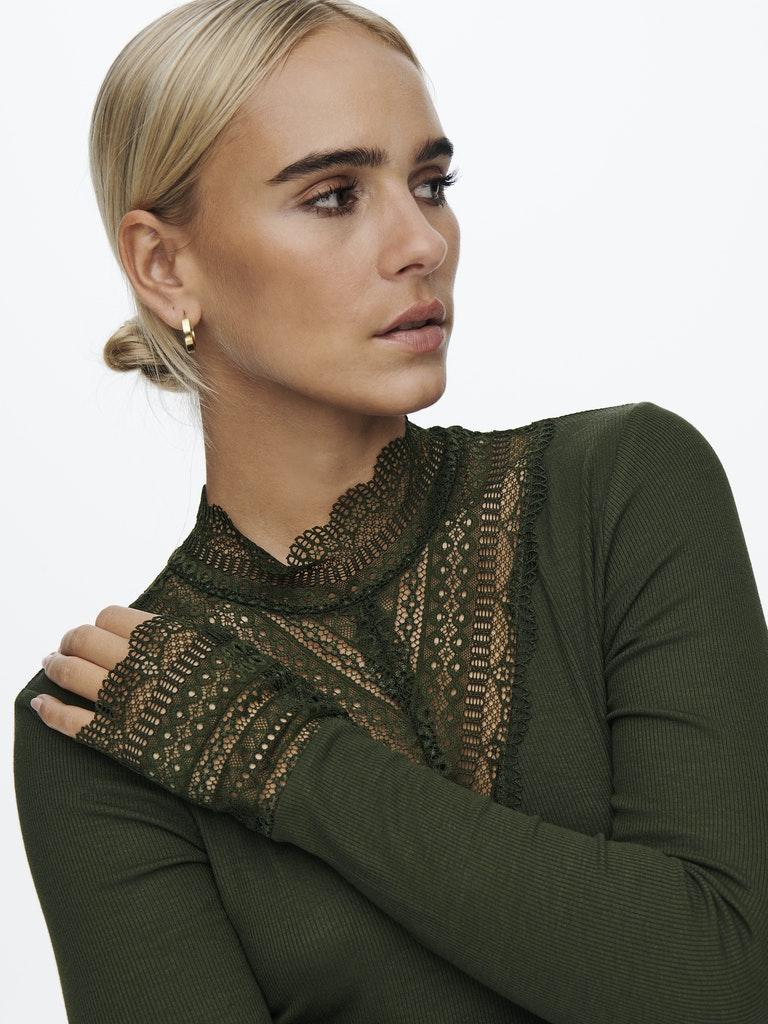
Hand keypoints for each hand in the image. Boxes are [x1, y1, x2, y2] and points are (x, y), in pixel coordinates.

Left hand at [33, 606, 353, 836]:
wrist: (272, 751)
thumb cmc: (263, 699)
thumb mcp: (233, 651)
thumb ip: (196, 639)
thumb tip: (171, 631)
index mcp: (171, 637)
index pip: (115, 616)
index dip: (103, 622)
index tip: (100, 630)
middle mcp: (143, 664)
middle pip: (87, 639)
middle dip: (73, 640)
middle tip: (68, 645)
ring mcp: (130, 704)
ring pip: (72, 674)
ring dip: (55, 665)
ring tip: (50, 663)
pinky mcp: (123, 744)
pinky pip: (72, 722)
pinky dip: (49, 710)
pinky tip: (38, 703)